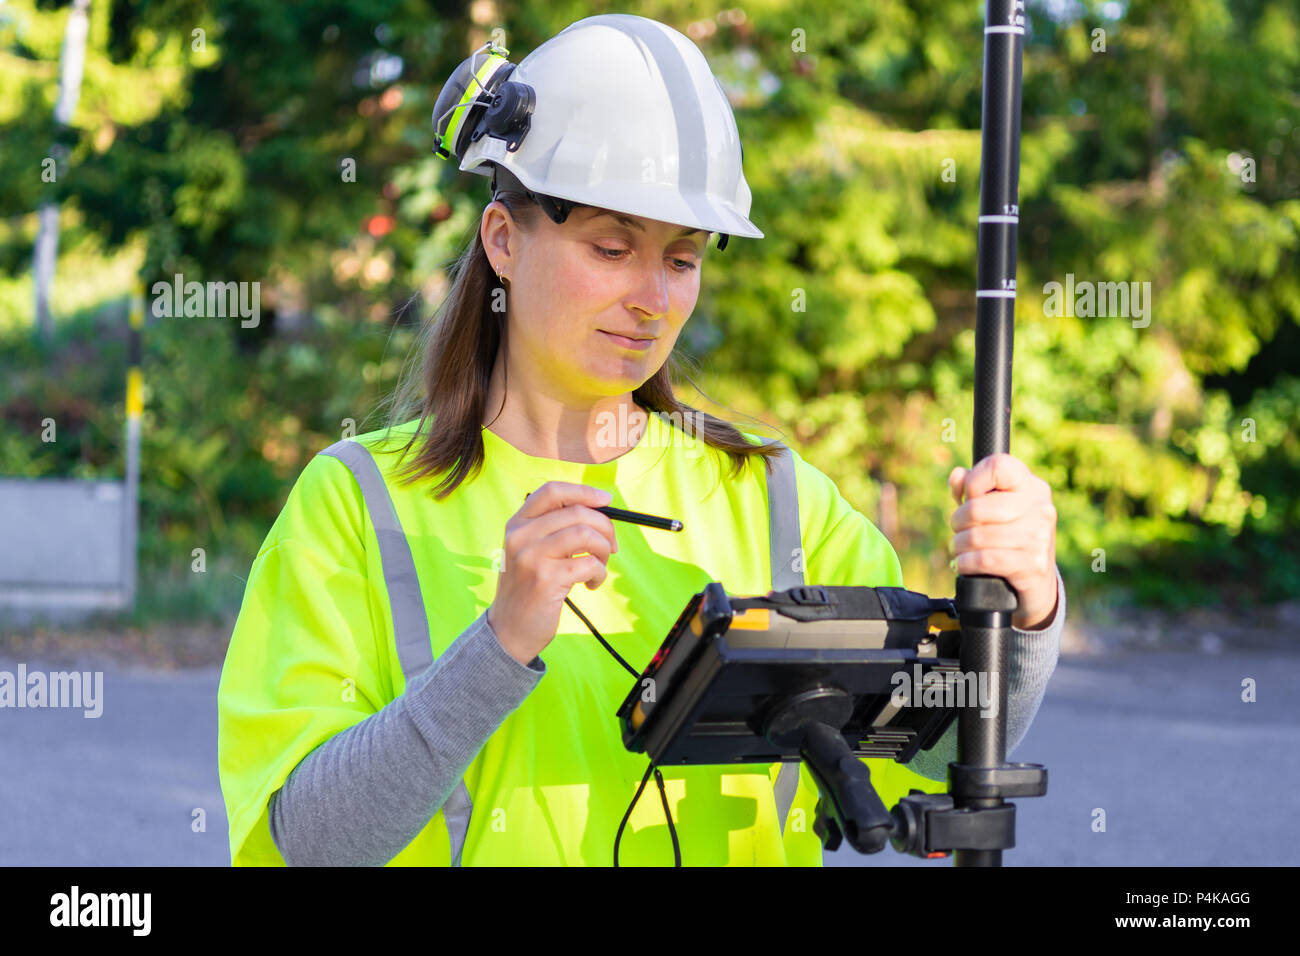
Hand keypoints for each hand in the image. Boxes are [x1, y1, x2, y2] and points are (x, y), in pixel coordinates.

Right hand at [487, 481, 618, 664]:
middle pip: (577, 512)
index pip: (552, 491)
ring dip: (604, 551)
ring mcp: (531, 556)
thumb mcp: (532, 551)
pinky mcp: (545, 579)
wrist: (509, 630)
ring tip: (599, 567)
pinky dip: (600, 574)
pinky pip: (589, 564)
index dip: (584, 492)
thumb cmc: (529, 589)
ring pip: (586, 535)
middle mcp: (520, 535)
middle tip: (611, 546)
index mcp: (517, 523)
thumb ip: (555, 530)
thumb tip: (600, 512)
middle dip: (605, 527)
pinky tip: (591, 583)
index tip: (606, 500)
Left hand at [948, 453, 1057, 630]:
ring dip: (958, 545)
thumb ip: (972, 488)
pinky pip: (985, 559)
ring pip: (978, 536)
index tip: (969, 497)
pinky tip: (962, 564)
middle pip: (978, 507)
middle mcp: (1040, 507)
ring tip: (959, 548)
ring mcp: (1039, 536)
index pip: (998, 466)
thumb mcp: (994, 507)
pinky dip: (965, 563)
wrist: (1038, 580)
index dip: (974, 481)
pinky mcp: (1033, 564)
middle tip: (957, 530)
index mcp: (1031, 486)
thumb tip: (957, 475)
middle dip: (958, 521)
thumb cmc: (1010, 536)